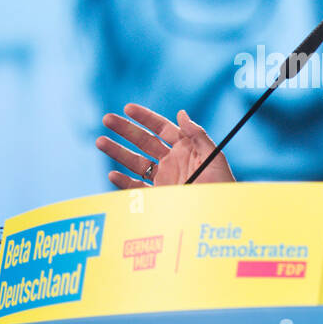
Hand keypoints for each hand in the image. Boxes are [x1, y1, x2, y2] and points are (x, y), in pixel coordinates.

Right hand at [96, 103, 234, 187]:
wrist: (221, 215)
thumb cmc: (222, 186)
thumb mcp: (214, 157)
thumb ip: (197, 136)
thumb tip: (181, 113)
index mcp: (185, 148)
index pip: (161, 128)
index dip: (145, 118)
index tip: (127, 108)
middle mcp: (171, 162)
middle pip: (144, 141)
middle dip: (125, 130)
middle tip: (106, 119)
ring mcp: (163, 179)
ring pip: (135, 162)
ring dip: (117, 152)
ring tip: (100, 141)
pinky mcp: (158, 198)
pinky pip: (136, 189)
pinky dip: (123, 182)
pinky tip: (113, 175)